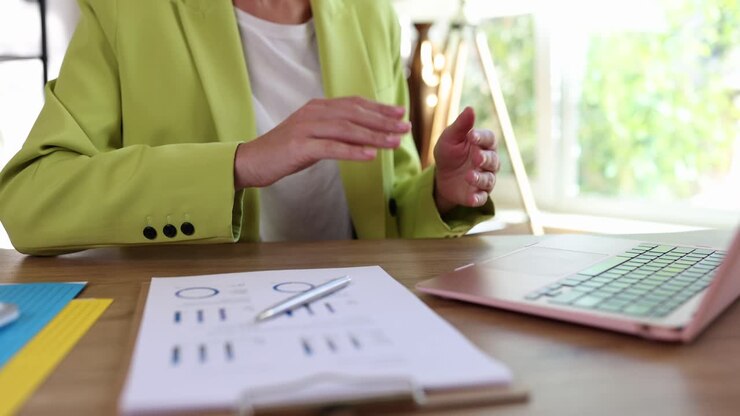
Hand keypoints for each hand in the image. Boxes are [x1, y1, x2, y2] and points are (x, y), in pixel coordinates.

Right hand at [234, 97, 410, 187]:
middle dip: (383, 121)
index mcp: (318, 107)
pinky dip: (352, 151)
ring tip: (394, 142)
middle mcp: (314, 113)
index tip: (400, 114)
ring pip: (347, 130)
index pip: (354, 104)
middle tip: (404, 128)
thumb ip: (336, 131)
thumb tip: (365, 135)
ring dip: (374, 136)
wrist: (252, 161)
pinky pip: (331, 148)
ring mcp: (306, 128)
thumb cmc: (286, 151)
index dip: (379, 108)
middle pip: (355, 115)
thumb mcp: (314, 136)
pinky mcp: (299, 146)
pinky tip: (370, 156)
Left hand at [433, 107, 499, 213]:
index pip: (489, 139)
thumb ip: (460, 125)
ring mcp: (484, 178)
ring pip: (489, 179)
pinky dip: (478, 198)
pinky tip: (471, 198)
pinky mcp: (478, 194)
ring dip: (480, 178)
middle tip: (476, 157)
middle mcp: (488, 161)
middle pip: (493, 160)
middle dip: (485, 158)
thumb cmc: (449, 153)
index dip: (482, 137)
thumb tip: (470, 108)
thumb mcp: (450, 138)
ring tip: (469, 176)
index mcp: (483, 145)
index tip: (471, 136)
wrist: (441, 177)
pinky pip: (482, 197)